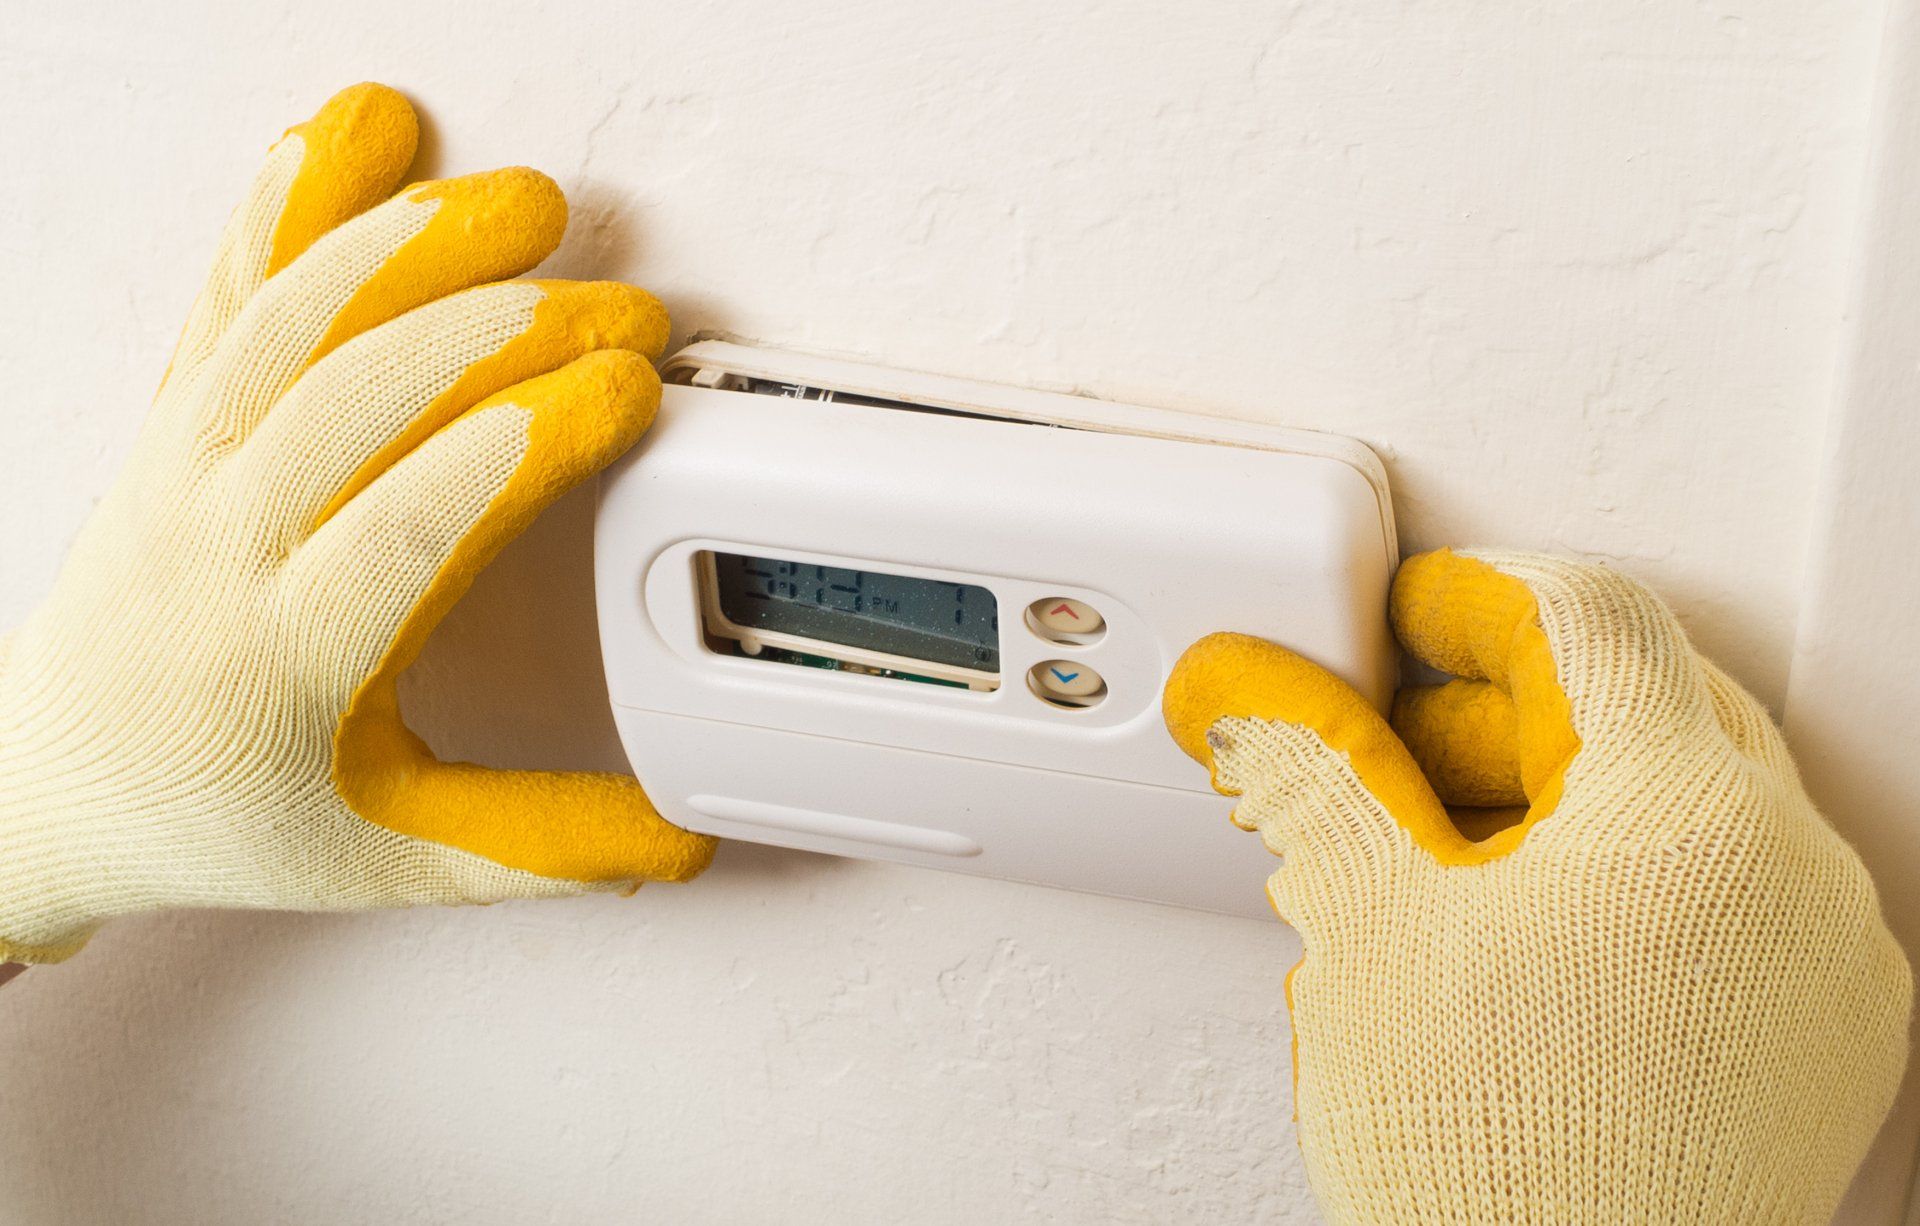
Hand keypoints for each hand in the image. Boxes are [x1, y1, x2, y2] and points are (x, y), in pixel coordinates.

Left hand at [0, 84, 713, 962]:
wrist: (50, 778)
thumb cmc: (223, 814)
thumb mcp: (395, 857)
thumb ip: (544, 844)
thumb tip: (682, 841)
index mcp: (287, 660)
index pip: (417, 521)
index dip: (532, 440)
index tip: (631, 394)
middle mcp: (220, 543)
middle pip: (362, 395)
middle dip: (510, 329)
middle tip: (625, 309)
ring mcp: (184, 461)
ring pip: (293, 320)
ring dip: (415, 243)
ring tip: (527, 204)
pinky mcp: (172, 412)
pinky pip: (225, 287)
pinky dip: (290, 200)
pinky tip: (357, 134)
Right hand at [1165, 549, 1909, 1223]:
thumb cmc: (1486, 1168)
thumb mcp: (1367, 925)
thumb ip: (1311, 769)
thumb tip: (1254, 690)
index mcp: (1693, 818)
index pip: (1589, 620)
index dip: (1475, 598)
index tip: (1408, 617)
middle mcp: (1796, 876)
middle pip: (1648, 702)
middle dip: (1503, 709)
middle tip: (1394, 746)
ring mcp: (1828, 964)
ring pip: (1692, 799)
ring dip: (1558, 794)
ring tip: (1439, 858)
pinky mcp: (1828, 1038)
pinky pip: (1731, 896)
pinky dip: (1625, 879)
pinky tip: (1521, 933)